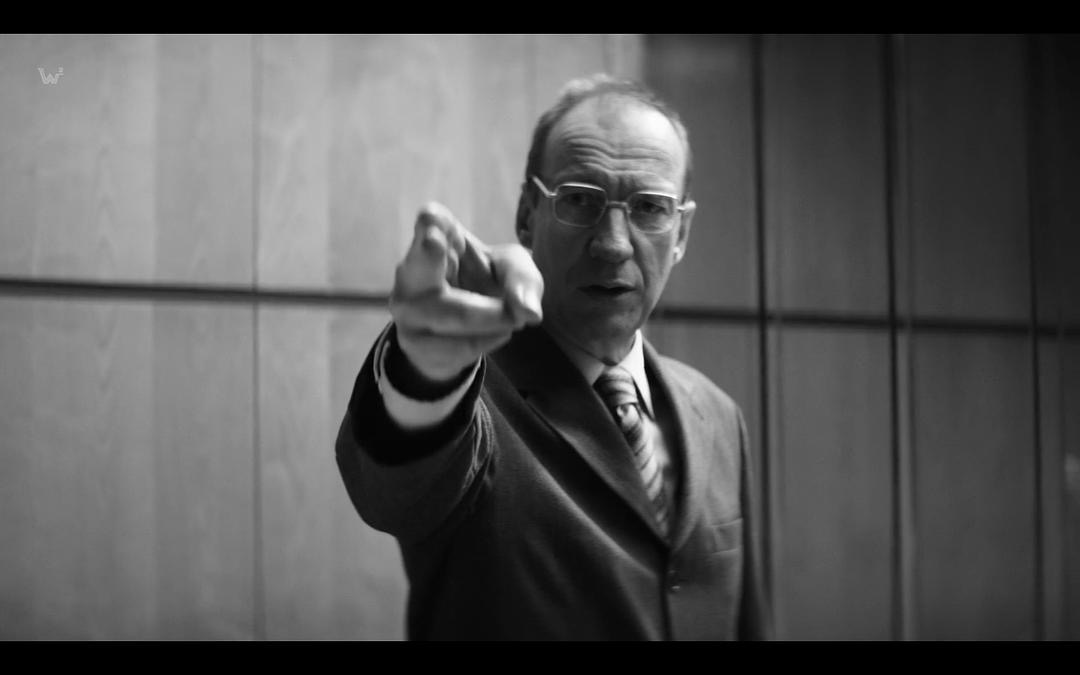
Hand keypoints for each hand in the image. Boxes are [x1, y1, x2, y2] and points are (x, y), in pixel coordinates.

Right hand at [390, 202, 543, 384]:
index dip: (432, 221)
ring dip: (493, 318)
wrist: (465, 332)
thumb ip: (522, 281)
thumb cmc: (487, 284)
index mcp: (439, 237)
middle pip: (419, 262)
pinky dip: (486, 341)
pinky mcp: (412, 343)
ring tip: (512, 318)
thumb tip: (529, 313)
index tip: (432, 216)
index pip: (431, 223)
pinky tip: (493, 334)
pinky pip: (458, 347)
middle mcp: (413, 269)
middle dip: (427, 254)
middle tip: (433, 240)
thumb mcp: (513, 272)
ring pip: (454, 314)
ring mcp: (407, 307)